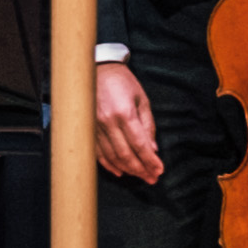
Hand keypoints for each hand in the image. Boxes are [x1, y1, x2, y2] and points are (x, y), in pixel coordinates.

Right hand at [92, 64, 158, 183]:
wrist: (96, 69)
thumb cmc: (122, 82)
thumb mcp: (141, 99)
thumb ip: (148, 125)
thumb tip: (153, 149)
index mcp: (124, 113)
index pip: (140, 144)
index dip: (150, 160)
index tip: (159, 171)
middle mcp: (108, 122)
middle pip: (125, 154)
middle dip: (140, 169)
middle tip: (152, 178)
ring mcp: (95, 127)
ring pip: (112, 156)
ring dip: (127, 169)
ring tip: (140, 176)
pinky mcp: (88, 129)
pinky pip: (98, 152)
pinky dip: (109, 164)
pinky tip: (120, 171)